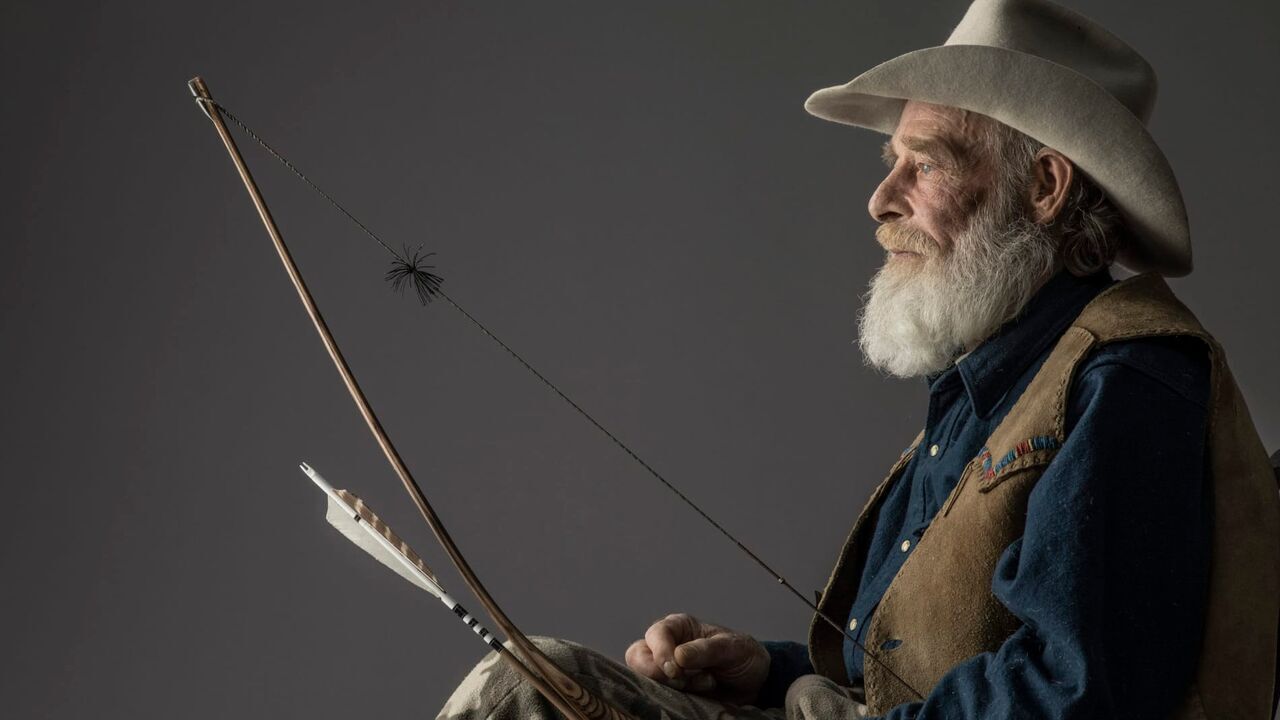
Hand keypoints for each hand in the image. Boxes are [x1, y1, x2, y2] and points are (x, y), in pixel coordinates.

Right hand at [624, 613, 770, 705]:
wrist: (754, 683)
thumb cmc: (742, 655)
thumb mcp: (732, 647)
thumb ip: (706, 649)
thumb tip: (679, 655)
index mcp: (679, 627)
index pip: (656, 635)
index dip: (660, 652)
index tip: (676, 670)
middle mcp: (667, 646)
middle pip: (638, 657)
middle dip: (657, 672)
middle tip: (683, 681)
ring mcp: (666, 671)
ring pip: (645, 679)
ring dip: (670, 687)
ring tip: (704, 684)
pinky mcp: (670, 691)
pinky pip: (657, 696)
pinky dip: (675, 699)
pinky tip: (700, 695)